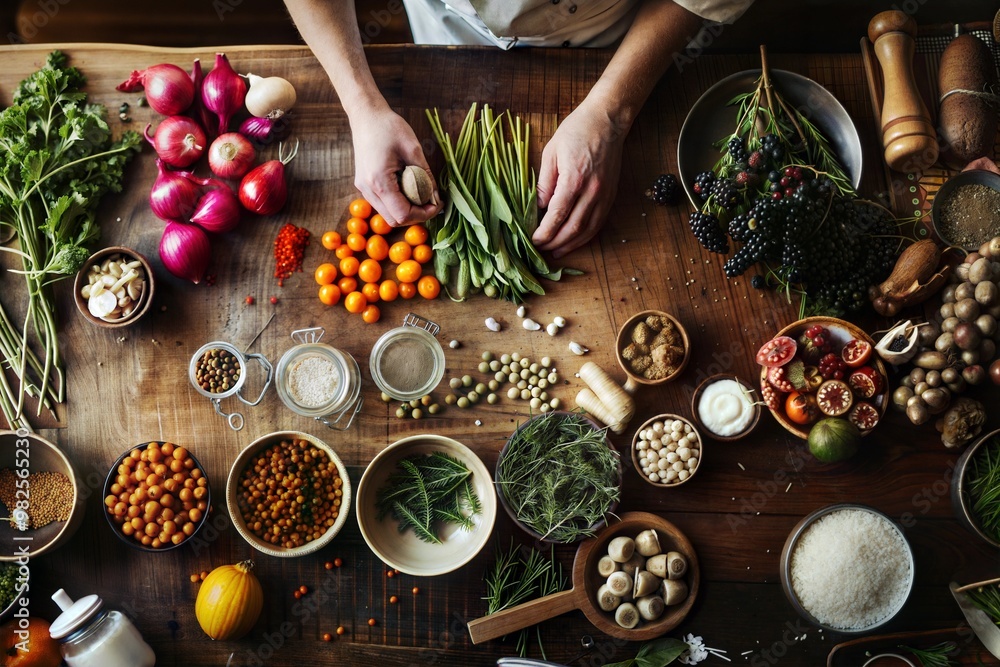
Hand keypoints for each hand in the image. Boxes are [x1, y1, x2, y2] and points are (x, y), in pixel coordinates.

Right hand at [350, 108, 440, 225]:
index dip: (423, 214)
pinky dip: (398, 203)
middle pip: (394, 220)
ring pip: (388, 215)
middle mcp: (368, 190)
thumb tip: (435, 196)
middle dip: (416, 215)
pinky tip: (409, 189)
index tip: (437, 203)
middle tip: (432, 202)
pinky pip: (383, 204)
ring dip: (407, 210)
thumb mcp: (413, 148)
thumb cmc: (388, 127)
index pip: (403, 214)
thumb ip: (425, 175)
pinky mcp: (364, 185)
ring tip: (422, 194)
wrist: (366, 115)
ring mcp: (363, 189)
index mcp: (379, 181)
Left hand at [532, 100, 626, 257]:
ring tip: (557, 252)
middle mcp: (592, 191)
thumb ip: (545, 182)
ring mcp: (604, 195)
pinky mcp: (611, 195)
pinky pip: (598, 222)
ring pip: (588, 230)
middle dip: (555, 242)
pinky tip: (575, 241)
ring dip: (572, 244)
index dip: (544, 232)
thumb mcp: (551, 152)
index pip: (557, 214)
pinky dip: (586, 236)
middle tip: (541, 249)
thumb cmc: (577, 131)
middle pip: (573, 228)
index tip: (534, 239)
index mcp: (574, 179)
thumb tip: (537, 207)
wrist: (607, 120)